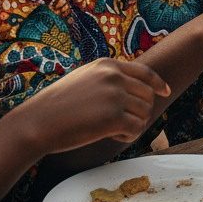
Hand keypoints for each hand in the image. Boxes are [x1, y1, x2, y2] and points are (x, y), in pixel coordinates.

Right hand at [11, 58, 170, 158]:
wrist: (37, 122)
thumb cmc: (57, 106)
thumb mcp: (84, 79)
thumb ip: (107, 78)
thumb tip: (130, 87)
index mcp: (107, 65)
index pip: (145, 72)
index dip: (157, 83)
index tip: (165, 91)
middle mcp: (114, 76)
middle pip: (148, 95)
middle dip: (140, 111)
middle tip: (124, 123)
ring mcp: (114, 95)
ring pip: (144, 113)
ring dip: (133, 125)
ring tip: (114, 130)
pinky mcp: (113, 117)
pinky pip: (136, 128)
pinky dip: (129, 135)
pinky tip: (113, 136)